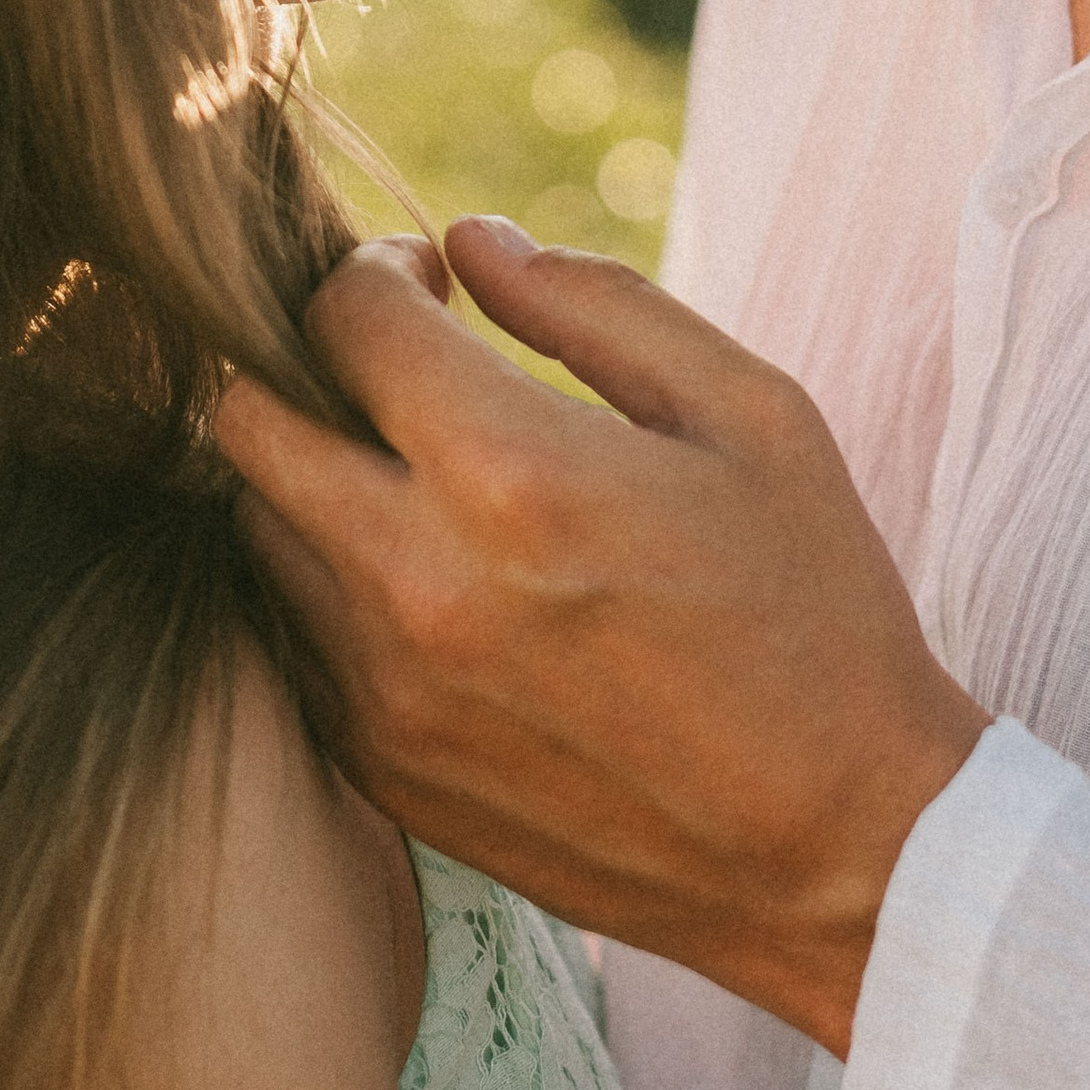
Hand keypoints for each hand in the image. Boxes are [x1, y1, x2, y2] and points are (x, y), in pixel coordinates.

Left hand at [219, 219, 987, 1055]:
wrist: (844, 848)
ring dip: (307, 473)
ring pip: (254, 527)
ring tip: (409, 468)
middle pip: (246, 419)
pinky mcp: (381, 771)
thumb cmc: (814, 610)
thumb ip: (595, 306)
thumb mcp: (751, 416)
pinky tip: (424, 576)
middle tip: (391, 361)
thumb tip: (472, 241)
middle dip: (303, 359)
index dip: (377, 268)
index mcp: (511, 473)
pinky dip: (326, 582)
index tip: (428, 278)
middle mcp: (416, 583)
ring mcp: (385, 691)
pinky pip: (290, 637)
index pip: (345, 316)